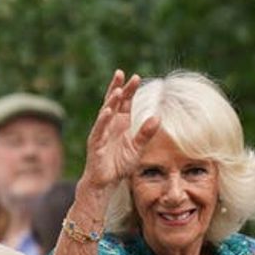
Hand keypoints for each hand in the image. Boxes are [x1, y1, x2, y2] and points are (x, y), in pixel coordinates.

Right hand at [77, 69, 160, 194]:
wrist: (107, 182)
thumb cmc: (120, 164)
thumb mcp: (137, 148)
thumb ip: (146, 133)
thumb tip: (158, 117)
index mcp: (121, 123)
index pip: (124, 102)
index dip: (129, 90)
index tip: (136, 77)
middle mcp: (110, 125)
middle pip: (113, 102)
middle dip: (117, 88)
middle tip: (120, 73)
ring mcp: (101, 133)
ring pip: (105, 113)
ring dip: (110, 102)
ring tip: (117, 91)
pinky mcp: (96, 143)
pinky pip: (99, 129)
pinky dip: (103, 120)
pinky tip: (108, 111)